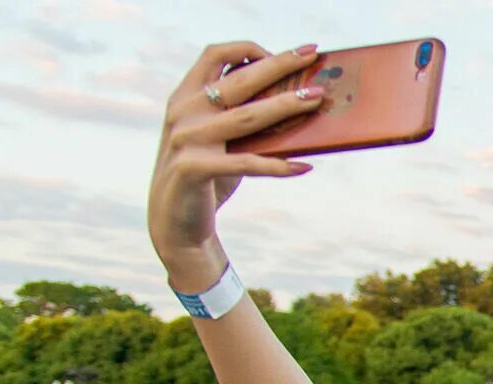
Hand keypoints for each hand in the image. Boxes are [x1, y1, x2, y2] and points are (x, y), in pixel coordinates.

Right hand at [148, 42, 324, 286]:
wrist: (176, 226)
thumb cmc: (207, 178)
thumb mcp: (221, 143)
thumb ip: (243, 120)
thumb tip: (296, 104)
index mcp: (185, 97)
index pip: (215, 55)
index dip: (250, 47)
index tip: (286, 53)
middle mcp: (182, 112)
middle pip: (239, 79)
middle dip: (279, 65)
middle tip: (312, 57)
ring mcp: (186, 139)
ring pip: (247, 117)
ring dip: (286, 107)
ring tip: (317, 101)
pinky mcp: (193, 169)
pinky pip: (246, 163)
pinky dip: (279, 166)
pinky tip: (305, 167)